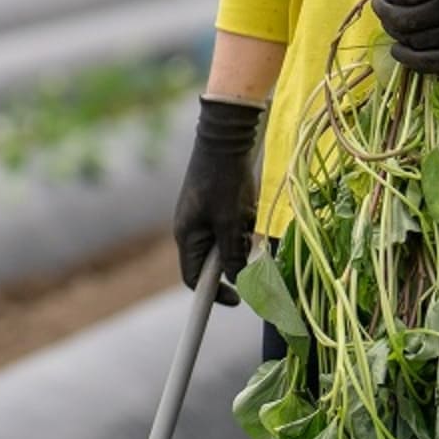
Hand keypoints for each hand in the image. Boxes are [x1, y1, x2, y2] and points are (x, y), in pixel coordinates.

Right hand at [172, 98, 264, 303]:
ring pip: (227, 242)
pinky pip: (232, 224)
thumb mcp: (230, 221)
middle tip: (251, 246)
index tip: (237, 300)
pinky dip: (244, 222)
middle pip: (215, 260)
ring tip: (248, 216)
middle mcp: (192, 229)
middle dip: (236, 257)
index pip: (194, 278)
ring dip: (242, 236)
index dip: (214, 294)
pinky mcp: (217, 203)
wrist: (224, 138)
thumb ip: (232, 253)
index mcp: (187, 236)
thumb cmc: (223, 180)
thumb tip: (236, 278)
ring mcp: (204, 215)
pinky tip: (249, 205)